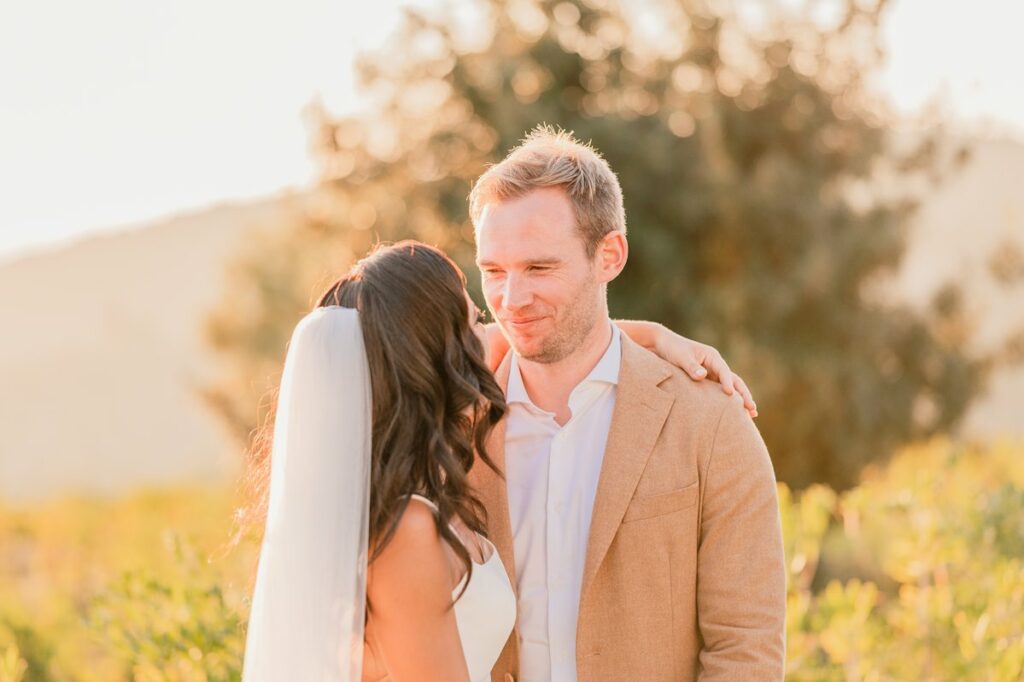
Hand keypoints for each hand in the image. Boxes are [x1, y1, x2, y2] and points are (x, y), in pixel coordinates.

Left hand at [615, 321, 757, 417]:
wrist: (661, 345)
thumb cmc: (672, 348)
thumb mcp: (681, 357)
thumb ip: (691, 367)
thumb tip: (703, 376)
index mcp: (712, 356)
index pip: (724, 371)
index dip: (728, 383)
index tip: (730, 395)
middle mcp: (715, 365)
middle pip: (734, 380)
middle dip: (743, 394)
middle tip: (752, 409)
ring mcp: (711, 374)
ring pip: (729, 388)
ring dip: (739, 400)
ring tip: (752, 414)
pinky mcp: (705, 382)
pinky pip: (718, 393)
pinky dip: (727, 402)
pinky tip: (733, 414)